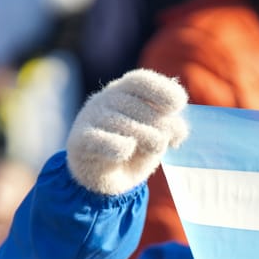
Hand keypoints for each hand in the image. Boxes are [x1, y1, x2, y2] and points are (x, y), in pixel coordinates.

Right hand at [66, 68, 188, 194]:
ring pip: (123, 124)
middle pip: (138, 106)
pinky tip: (127, 149)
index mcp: (125, 90)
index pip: (140, 81)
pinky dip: (117, 146)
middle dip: (161, 125)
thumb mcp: (156, 136)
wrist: (101, 176)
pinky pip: (100, 140)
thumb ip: (169, 128)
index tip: (179, 105)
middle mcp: (105, 99)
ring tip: (153, 150)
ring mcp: (90, 118)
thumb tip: (179, 129)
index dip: (161, 90)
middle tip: (167, 143)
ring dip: (147, 139)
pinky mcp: (79, 141)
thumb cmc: (133, 149)